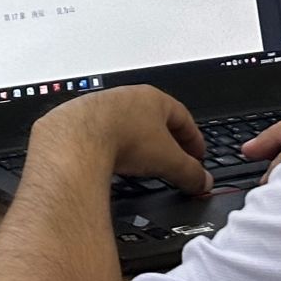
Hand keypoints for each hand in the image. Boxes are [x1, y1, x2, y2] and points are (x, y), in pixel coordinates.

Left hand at [30, 86, 208, 195]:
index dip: (192, 138)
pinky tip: (115, 161)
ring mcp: (102, 107)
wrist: (77, 138)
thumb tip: (203, 182)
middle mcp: (127, 98)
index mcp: (152, 99)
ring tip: (145, 161)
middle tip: (173, 158)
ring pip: (128, 124)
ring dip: (139, 142)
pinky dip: (115, 147)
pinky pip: (105, 133)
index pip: (181, 116)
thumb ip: (189, 171)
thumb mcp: (167, 159)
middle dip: (166, 140)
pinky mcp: (82, 122)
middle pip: (154, 119)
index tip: (197, 153)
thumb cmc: (122, 137)